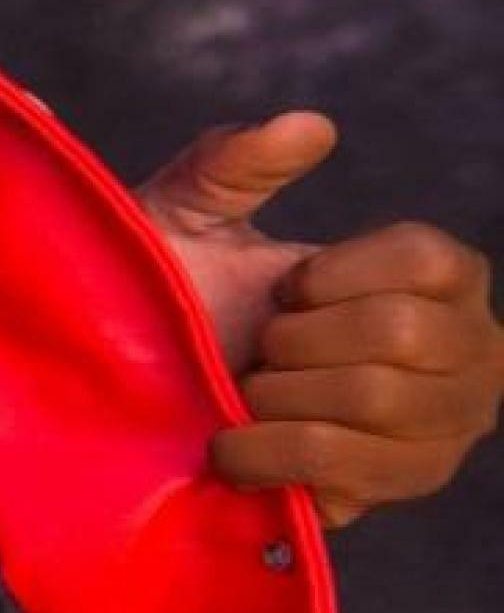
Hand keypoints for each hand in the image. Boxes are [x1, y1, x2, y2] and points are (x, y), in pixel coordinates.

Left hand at [134, 107, 501, 528]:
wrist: (142, 384)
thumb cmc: (180, 283)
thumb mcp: (192, 208)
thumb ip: (239, 159)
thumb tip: (311, 124)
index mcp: (439, 275)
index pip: (431, 259)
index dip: (336, 273)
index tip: (282, 286)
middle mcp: (469, 351)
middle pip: (404, 334)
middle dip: (298, 337)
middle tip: (259, 347)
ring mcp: (445, 428)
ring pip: (378, 402)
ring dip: (281, 395)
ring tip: (247, 390)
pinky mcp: (400, 489)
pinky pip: (348, 469)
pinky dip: (272, 451)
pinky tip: (233, 444)